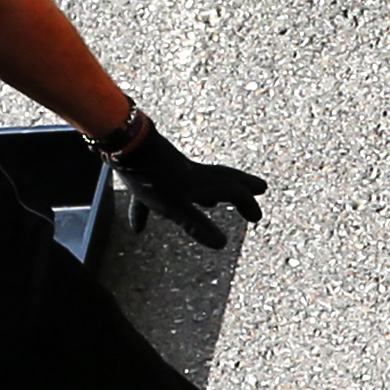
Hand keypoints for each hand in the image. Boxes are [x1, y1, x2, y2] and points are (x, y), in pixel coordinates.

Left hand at [105, 112, 268, 247]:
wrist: (129, 145)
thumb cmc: (152, 177)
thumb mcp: (175, 206)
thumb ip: (197, 225)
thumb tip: (222, 244)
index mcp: (200, 182)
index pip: (233, 191)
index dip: (247, 204)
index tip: (256, 217)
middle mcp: (192, 173)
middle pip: (225, 177)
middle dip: (243, 185)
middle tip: (260, 188)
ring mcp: (174, 168)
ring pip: (201, 178)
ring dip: (212, 188)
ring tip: (214, 200)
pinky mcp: (155, 167)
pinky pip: (168, 185)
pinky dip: (166, 201)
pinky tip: (141, 220)